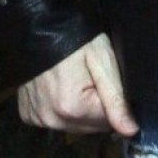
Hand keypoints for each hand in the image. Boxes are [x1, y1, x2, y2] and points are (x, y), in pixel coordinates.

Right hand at [16, 33, 138, 137]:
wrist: (39, 26)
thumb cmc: (77, 39)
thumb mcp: (102, 61)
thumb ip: (116, 98)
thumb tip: (131, 131)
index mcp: (72, 109)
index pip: (107, 123)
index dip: (114, 104)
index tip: (111, 84)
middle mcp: (51, 120)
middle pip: (89, 127)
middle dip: (97, 108)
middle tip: (93, 79)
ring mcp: (37, 118)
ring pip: (72, 125)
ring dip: (80, 111)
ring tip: (78, 81)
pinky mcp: (27, 114)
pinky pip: (53, 120)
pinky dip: (60, 109)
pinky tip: (61, 88)